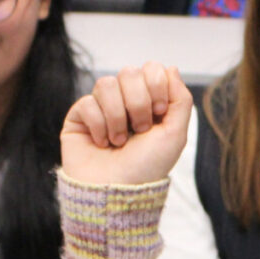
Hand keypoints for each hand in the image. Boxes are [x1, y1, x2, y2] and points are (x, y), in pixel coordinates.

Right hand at [60, 62, 193, 185]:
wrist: (119, 190)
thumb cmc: (148, 168)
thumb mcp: (175, 135)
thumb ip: (180, 100)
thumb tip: (171, 68)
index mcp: (150, 104)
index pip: (151, 69)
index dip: (156, 86)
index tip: (158, 113)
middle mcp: (126, 102)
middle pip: (129, 72)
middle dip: (138, 104)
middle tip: (140, 130)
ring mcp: (101, 107)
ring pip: (106, 84)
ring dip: (117, 117)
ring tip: (120, 142)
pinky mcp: (79, 116)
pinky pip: (87, 102)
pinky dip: (99, 126)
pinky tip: (102, 144)